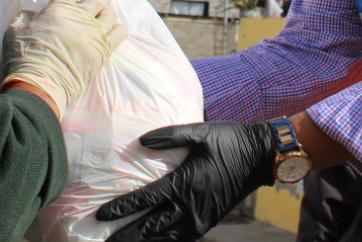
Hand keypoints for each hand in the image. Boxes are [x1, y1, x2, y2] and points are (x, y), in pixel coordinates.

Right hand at [2, 0, 127, 116]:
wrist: (40, 85)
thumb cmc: (23, 59)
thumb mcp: (14, 32)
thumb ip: (24, 18)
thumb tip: (30, 14)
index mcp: (58, 9)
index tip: (62, 4)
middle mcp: (81, 16)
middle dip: (89, 3)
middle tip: (82, 14)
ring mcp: (95, 32)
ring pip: (110, 12)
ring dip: (103, 15)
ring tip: (97, 23)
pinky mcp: (104, 50)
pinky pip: (120, 32)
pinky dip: (117, 30)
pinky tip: (110, 34)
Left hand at [97, 122, 274, 240]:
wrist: (260, 157)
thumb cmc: (229, 140)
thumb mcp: (201, 131)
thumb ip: (170, 135)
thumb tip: (141, 141)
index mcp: (185, 182)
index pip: (145, 199)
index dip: (121, 208)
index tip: (101, 215)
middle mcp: (190, 205)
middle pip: (150, 226)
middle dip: (126, 235)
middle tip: (105, 241)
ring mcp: (200, 217)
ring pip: (165, 237)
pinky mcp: (209, 221)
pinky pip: (182, 238)